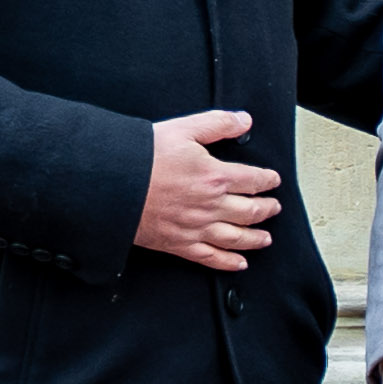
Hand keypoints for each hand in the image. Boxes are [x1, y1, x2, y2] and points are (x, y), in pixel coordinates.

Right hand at [138, 111, 277, 269]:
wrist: (109, 185)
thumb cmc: (141, 158)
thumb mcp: (182, 129)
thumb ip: (216, 123)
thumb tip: (243, 120)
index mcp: (215, 177)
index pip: (253, 180)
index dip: (267, 180)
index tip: (272, 180)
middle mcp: (210, 206)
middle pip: (251, 211)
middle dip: (267, 209)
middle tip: (273, 207)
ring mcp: (196, 228)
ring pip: (237, 237)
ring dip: (256, 238)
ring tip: (266, 238)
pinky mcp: (178, 244)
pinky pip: (211, 258)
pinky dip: (229, 263)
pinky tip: (239, 264)